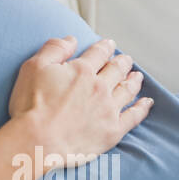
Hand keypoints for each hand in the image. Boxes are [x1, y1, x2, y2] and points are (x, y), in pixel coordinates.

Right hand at [8, 35, 152, 161]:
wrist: (38, 140)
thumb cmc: (31, 105)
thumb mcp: (33, 67)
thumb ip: (54, 49)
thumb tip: (71, 39)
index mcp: (82, 70)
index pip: (98, 53)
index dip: (105, 47)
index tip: (109, 44)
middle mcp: (100, 87)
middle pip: (116, 70)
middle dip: (122, 63)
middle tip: (126, 60)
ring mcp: (109, 109)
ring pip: (127, 90)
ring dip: (134, 81)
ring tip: (138, 76)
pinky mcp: (113, 130)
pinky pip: (134, 116)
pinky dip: (142, 108)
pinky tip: (146, 103)